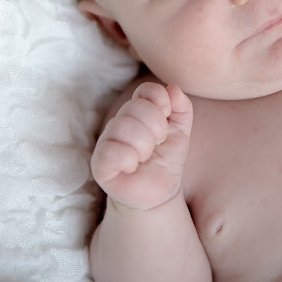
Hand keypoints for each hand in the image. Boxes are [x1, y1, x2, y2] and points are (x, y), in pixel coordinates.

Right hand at [91, 82, 192, 209]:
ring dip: (144, 144)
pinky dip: (128, 158)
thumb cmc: (166, 158)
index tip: (167, 116)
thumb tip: (173, 89)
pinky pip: (111, 151)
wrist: (159, 191)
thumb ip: (182, 108)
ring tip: (145, 156)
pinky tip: (133, 166)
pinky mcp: (100, 164)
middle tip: (157, 143)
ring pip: (123, 126)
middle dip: (156, 126)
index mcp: (137, 111)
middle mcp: (119, 122)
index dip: (160, 100)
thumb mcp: (181, 131)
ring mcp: (107, 141)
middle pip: (136, 107)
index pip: (145, 91)